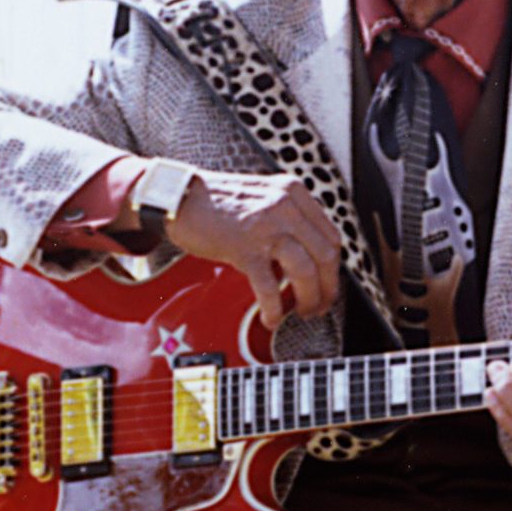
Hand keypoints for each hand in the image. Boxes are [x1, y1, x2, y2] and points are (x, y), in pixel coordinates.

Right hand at [166, 170, 343, 330]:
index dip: (333, 268)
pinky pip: (269, 285)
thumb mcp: (264, 197)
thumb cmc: (217, 202)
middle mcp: (285, 206)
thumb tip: (309, 256)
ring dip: (309, 299)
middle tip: (319, 306)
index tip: (327, 285)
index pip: (331, 236)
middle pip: (326, 256)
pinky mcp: (243, 247)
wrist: (178, 196)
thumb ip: (289, 217)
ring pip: (306, 271)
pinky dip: (274, 308)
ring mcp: (265, 226)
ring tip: (301, 313)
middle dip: (328, 288)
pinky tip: (270, 317)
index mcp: (293, 193)